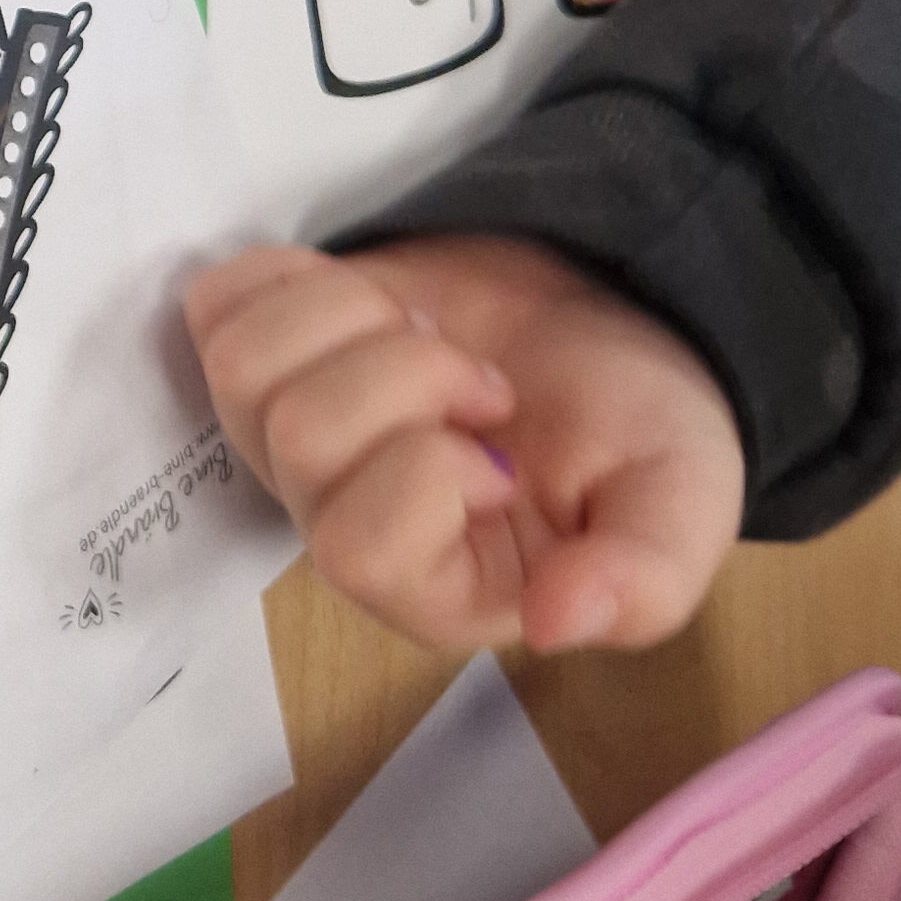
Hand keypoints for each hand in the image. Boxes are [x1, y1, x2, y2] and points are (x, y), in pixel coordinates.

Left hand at [183, 238, 742, 655]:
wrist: (619, 318)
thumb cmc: (643, 425)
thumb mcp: (683, 505)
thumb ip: (643, 578)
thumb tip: (556, 622)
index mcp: (437, 589)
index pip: (360, 551)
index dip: (430, 470)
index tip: (503, 443)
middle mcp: (344, 525)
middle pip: (299, 438)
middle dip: (405, 371)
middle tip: (480, 378)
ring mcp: (294, 442)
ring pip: (243, 366)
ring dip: (352, 318)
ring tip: (425, 331)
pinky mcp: (273, 357)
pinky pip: (217, 307)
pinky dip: (294, 278)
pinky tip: (372, 300)